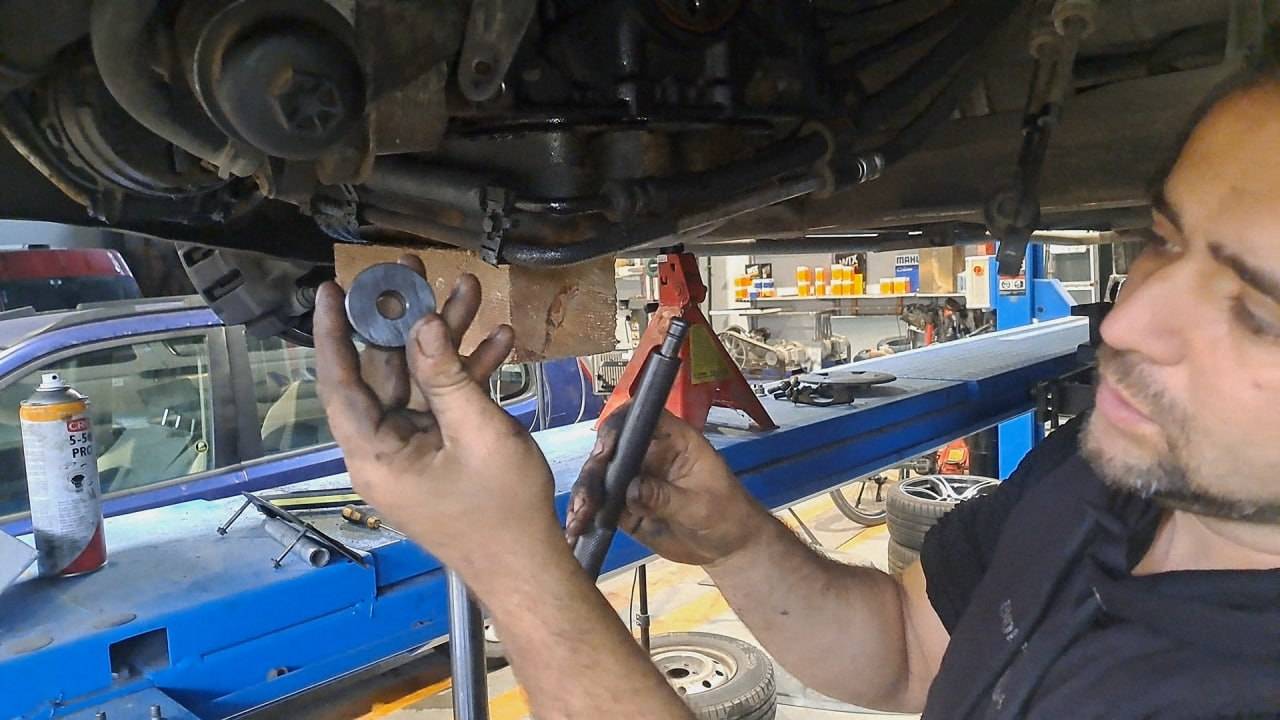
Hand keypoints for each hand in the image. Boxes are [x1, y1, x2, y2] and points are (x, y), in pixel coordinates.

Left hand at [314, 257, 563, 575]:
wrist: (529, 565)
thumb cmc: (502, 510)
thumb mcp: (477, 433)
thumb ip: (447, 376)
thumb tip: (422, 325)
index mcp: (375, 454)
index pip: (340, 382)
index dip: (333, 332)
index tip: (329, 288)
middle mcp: (384, 451)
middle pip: (383, 372)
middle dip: (404, 320)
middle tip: (412, 270)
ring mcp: (413, 452)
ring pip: (419, 381)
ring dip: (446, 340)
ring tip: (469, 290)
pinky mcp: (440, 455)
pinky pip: (443, 405)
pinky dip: (467, 375)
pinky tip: (501, 341)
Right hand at [565, 408, 768, 566]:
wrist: (727, 549)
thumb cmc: (726, 515)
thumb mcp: (702, 506)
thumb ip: (667, 497)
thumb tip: (632, 489)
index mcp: (673, 440)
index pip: (641, 419)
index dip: (619, 428)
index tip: (605, 450)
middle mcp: (648, 454)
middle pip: (611, 448)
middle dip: (594, 470)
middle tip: (588, 497)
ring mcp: (633, 479)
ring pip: (599, 477)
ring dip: (584, 495)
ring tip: (579, 519)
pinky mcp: (624, 506)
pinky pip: (599, 505)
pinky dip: (585, 515)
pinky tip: (576, 528)